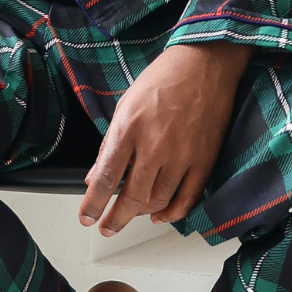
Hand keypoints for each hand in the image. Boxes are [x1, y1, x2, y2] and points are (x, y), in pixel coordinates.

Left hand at [79, 42, 253, 235]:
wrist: (204, 64)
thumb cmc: (163, 79)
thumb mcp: (126, 105)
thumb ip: (111, 144)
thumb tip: (96, 176)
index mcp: (129, 128)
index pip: (106, 177)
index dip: (94, 203)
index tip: (86, 218)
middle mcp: (155, 145)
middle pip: (132, 196)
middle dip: (115, 218)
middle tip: (107, 227)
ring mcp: (182, 155)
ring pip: (158, 200)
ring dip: (141, 214)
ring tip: (131, 215)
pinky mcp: (205, 159)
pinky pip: (188, 198)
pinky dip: (172, 213)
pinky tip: (160, 215)